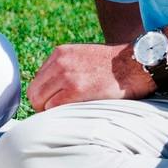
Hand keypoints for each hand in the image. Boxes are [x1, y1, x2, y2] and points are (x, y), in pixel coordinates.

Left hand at [27, 42, 154, 111]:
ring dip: (51, 111)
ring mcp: (66, 75)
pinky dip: (59, 114)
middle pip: (34, 92)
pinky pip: (53, 108)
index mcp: (59, 53)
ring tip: (69, 112)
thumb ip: (64, 69)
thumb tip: (49, 91)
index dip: (45, 95)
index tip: (56, 102)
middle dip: (43, 105)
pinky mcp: (76, 90)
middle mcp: (59, 62)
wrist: (134, 64)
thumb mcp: (82, 57)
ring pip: (40, 102)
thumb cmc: (112, 67)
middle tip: (59, 112)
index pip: (37, 81)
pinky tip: (74, 113)